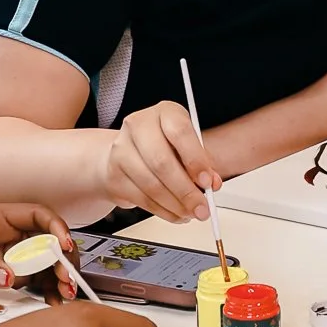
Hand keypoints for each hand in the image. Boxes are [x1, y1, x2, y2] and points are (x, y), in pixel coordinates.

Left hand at [0, 203, 77, 302]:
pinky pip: (39, 279)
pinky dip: (49, 290)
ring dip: (60, 277)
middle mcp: (10, 233)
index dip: (55, 227)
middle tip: (68, 280)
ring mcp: (14, 254)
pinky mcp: (14, 273)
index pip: (36, 215)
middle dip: (62, 259)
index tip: (64, 246)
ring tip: (65, 296)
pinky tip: (53, 302)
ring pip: (48, 261)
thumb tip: (9, 275)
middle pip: (49, 239)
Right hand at [98, 101, 218, 222]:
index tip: (207, 182)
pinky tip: (175, 213)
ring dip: (175, 204)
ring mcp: (121, 149)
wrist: (128, 153)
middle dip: (185, 190)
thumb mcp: (188, 147)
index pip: (179, 132)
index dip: (195, 160)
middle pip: (162, 162)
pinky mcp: (114, 174)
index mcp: (164, 112)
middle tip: (201, 206)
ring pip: (151, 184)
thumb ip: (203, 164)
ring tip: (190, 212)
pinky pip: (141, 199)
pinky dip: (163, 211)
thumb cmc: (165, 147)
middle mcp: (139, 126)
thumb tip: (212, 184)